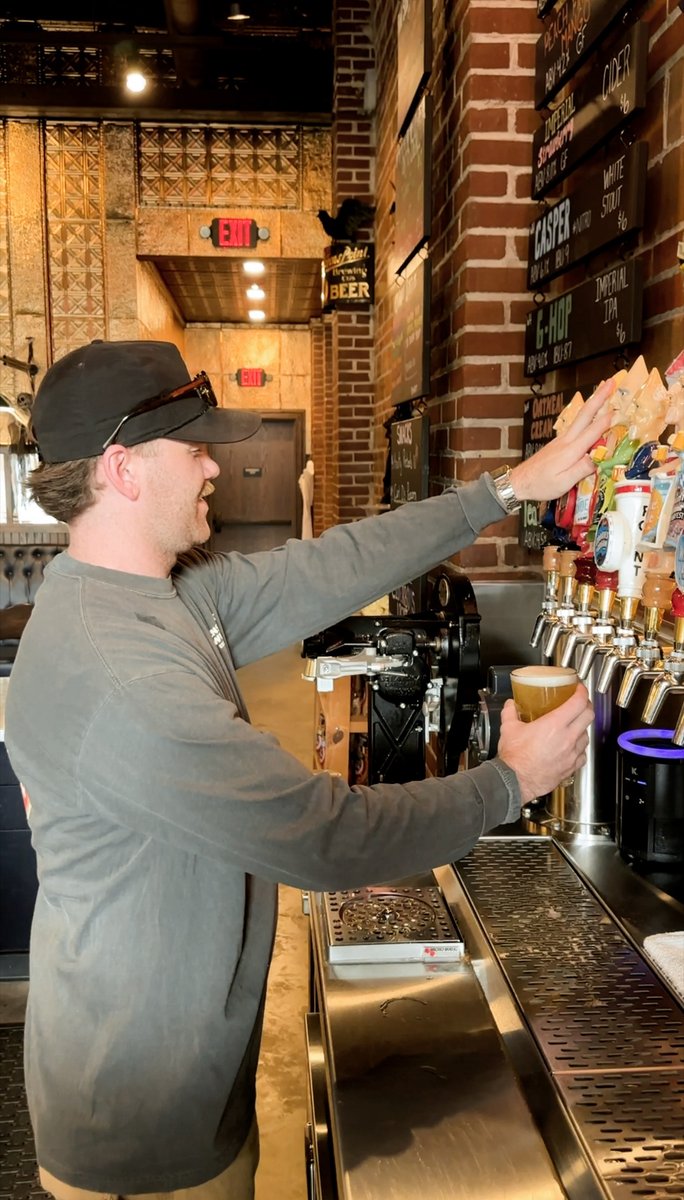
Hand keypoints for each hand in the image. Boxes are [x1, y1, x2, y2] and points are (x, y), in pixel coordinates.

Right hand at [497, 685, 593, 803]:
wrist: (515, 781)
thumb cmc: (514, 758)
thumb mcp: (508, 728)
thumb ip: (511, 713)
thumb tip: (511, 705)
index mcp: (554, 724)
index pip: (578, 702)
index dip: (582, 691)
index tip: (579, 688)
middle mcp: (567, 738)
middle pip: (589, 715)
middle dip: (586, 706)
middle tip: (580, 703)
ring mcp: (571, 753)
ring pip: (587, 735)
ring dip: (583, 727)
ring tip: (574, 725)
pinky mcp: (571, 767)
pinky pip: (583, 754)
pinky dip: (580, 748)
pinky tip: (572, 747)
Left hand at [509, 378, 615, 501]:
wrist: (520, 481)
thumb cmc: (541, 485)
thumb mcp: (563, 483)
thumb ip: (581, 470)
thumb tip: (598, 458)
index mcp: (570, 451)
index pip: (592, 432)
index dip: (606, 421)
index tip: (618, 409)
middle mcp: (566, 441)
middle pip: (585, 415)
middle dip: (599, 397)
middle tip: (610, 382)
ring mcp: (562, 440)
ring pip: (580, 417)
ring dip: (593, 402)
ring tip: (603, 390)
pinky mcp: (559, 442)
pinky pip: (576, 424)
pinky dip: (586, 414)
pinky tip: (590, 413)